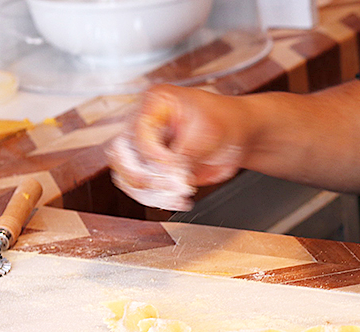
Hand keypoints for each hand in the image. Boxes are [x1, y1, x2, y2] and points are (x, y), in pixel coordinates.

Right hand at [107, 84, 243, 209]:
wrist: (240, 134)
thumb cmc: (227, 120)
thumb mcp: (210, 131)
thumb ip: (186, 152)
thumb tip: (170, 175)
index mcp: (156, 103)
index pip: (139, 134)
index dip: (155, 155)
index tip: (175, 168)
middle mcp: (145, 125)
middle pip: (120, 154)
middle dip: (141, 176)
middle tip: (166, 186)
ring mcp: (147, 148)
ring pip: (125, 174)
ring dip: (147, 191)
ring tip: (175, 197)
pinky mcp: (154, 168)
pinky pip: (142, 187)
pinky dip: (155, 198)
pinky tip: (176, 200)